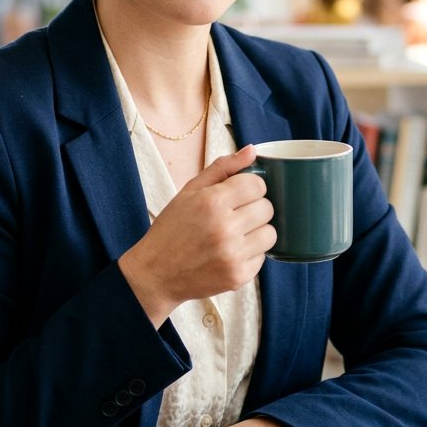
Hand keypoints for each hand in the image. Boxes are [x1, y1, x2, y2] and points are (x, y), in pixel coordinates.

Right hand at [119, 145, 275, 325]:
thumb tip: (252, 150)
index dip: (250, 187)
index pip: (257, 184)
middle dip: (254, 208)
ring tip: (235, 234)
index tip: (238, 194)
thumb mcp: (189, 191)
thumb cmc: (172, 228)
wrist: (156, 273)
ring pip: (270, 233)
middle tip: (235, 215)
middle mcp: (225, 228)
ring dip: (256, 232)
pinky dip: (250, 254)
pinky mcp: (238, 276)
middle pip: (267, 208)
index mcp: (212, 202)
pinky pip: (262, 257)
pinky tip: (230, 252)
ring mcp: (233, 255)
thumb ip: (222, 167)